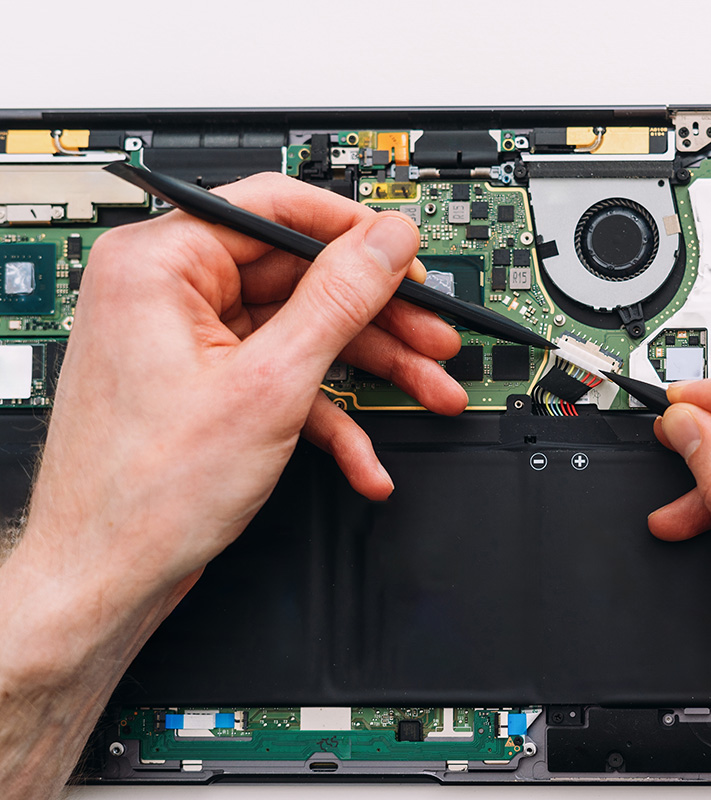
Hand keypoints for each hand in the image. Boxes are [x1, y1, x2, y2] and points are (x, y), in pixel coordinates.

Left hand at [0, 173, 464, 796]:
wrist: (106, 580)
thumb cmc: (145, 494)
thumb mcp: (271, 384)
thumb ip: (338, 299)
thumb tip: (387, 241)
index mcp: (160, 264)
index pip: (275, 210)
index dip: (354, 234)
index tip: (409, 260)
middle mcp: (169, 293)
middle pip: (302, 279)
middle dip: (380, 320)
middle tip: (435, 337)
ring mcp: (189, 343)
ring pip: (303, 333)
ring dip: (371, 372)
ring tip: (430, 394)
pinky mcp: (207, 387)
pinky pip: (284, 381)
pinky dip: (330, 417)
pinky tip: (366, 459)